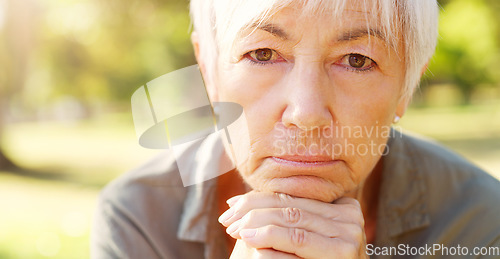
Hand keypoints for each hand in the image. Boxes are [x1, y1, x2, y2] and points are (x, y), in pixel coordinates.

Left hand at [219, 192, 367, 258]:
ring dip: (257, 222)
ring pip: (292, 220)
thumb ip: (286, 218)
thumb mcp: (304, 237)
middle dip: (253, 210)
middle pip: (290, 206)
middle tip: (227, 218)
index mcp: (342, 207)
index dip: (258, 198)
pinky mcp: (342, 250)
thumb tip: (239, 202)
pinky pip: (298, 239)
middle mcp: (350, 216)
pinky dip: (270, 236)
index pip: (292, 197)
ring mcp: (349, 233)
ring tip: (234, 229)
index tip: (232, 204)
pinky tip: (249, 239)